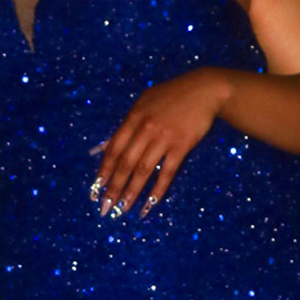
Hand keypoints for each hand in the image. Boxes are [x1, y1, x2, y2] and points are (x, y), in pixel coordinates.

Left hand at [94, 68, 229, 216]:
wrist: (204, 89)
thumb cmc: (172, 95)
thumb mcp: (143, 103)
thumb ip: (125, 125)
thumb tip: (103, 147)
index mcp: (133, 118)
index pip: (113, 149)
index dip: (104, 171)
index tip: (95, 189)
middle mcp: (145, 129)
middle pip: (125, 163)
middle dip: (114, 187)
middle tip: (105, 207)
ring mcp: (163, 138)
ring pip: (143, 170)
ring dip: (132, 192)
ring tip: (123, 209)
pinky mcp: (182, 145)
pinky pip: (167, 172)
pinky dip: (158, 189)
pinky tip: (150, 204)